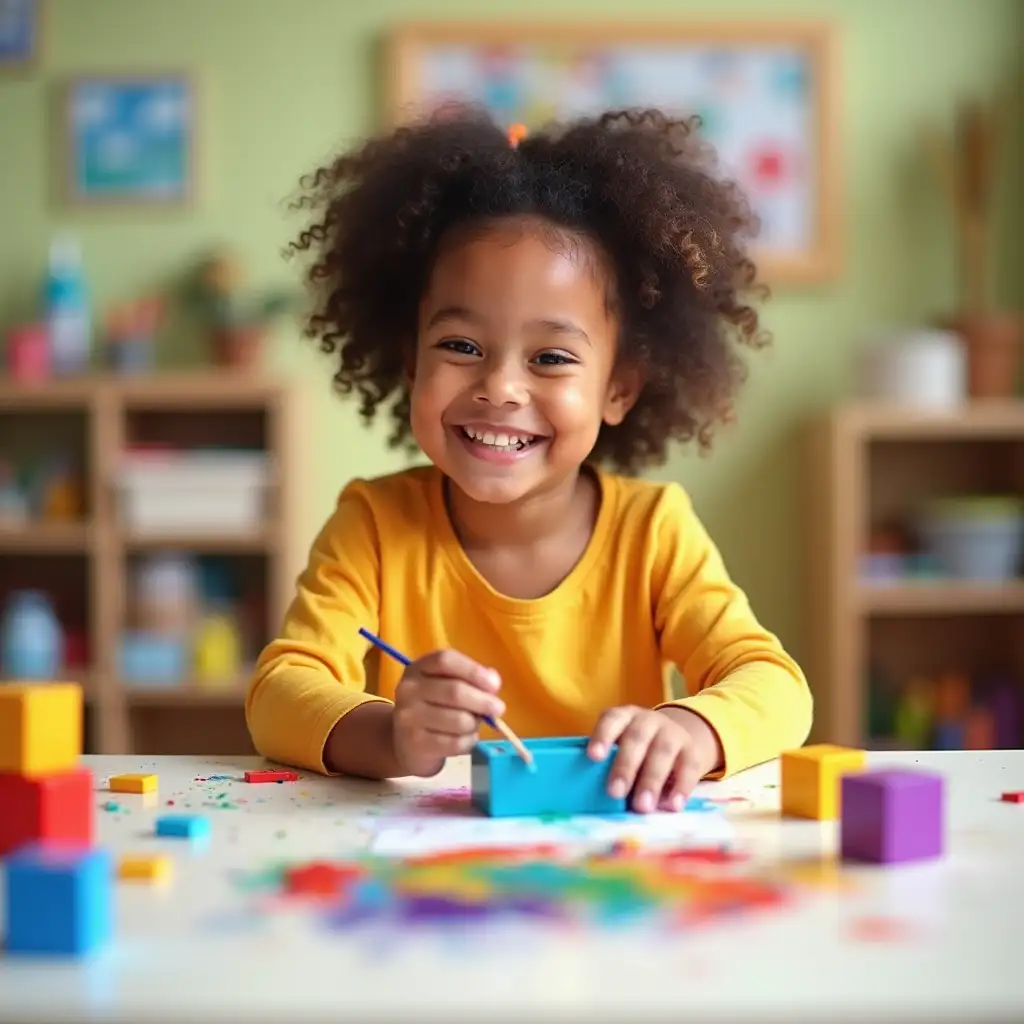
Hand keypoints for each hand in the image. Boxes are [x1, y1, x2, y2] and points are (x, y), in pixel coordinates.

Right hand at [391, 649, 504, 776]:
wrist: (405, 743)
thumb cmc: (435, 707)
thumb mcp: (448, 685)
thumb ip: (471, 679)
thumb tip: (493, 682)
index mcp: (419, 668)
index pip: (446, 660)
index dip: (474, 671)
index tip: (494, 685)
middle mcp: (408, 690)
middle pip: (454, 691)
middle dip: (483, 701)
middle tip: (499, 709)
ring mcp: (409, 717)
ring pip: (459, 720)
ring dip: (475, 724)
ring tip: (473, 725)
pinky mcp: (415, 744)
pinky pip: (455, 743)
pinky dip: (468, 742)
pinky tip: (464, 739)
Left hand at [588, 706, 721, 813]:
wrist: (677, 740)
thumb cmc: (637, 750)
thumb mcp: (622, 748)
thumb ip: (610, 764)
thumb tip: (592, 796)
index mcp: (624, 717)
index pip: (611, 720)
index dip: (602, 736)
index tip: (593, 757)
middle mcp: (648, 721)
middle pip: (636, 739)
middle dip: (625, 766)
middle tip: (615, 792)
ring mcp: (672, 733)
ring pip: (662, 752)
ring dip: (651, 780)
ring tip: (642, 806)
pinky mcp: (692, 751)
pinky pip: (689, 768)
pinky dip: (681, 788)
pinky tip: (672, 806)